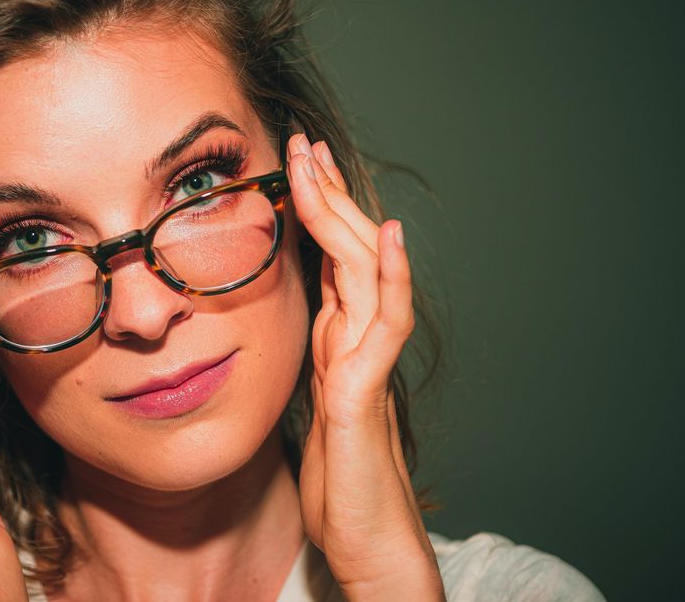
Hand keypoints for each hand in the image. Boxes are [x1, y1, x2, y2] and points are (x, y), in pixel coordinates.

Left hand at [287, 135, 444, 600]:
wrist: (369, 542)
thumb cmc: (339, 482)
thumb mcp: (311, 406)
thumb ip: (313, 362)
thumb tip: (305, 322)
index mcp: (339, 341)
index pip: (330, 259)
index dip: (317, 211)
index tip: (296, 165)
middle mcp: (358, 342)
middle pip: (349, 251)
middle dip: (326, 194)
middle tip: (303, 143)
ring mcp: (367, 363)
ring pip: (365, 273)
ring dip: (344, 216)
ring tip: (323, 165)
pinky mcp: (367, 393)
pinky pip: (384, 325)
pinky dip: (389, 279)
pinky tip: (388, 239)